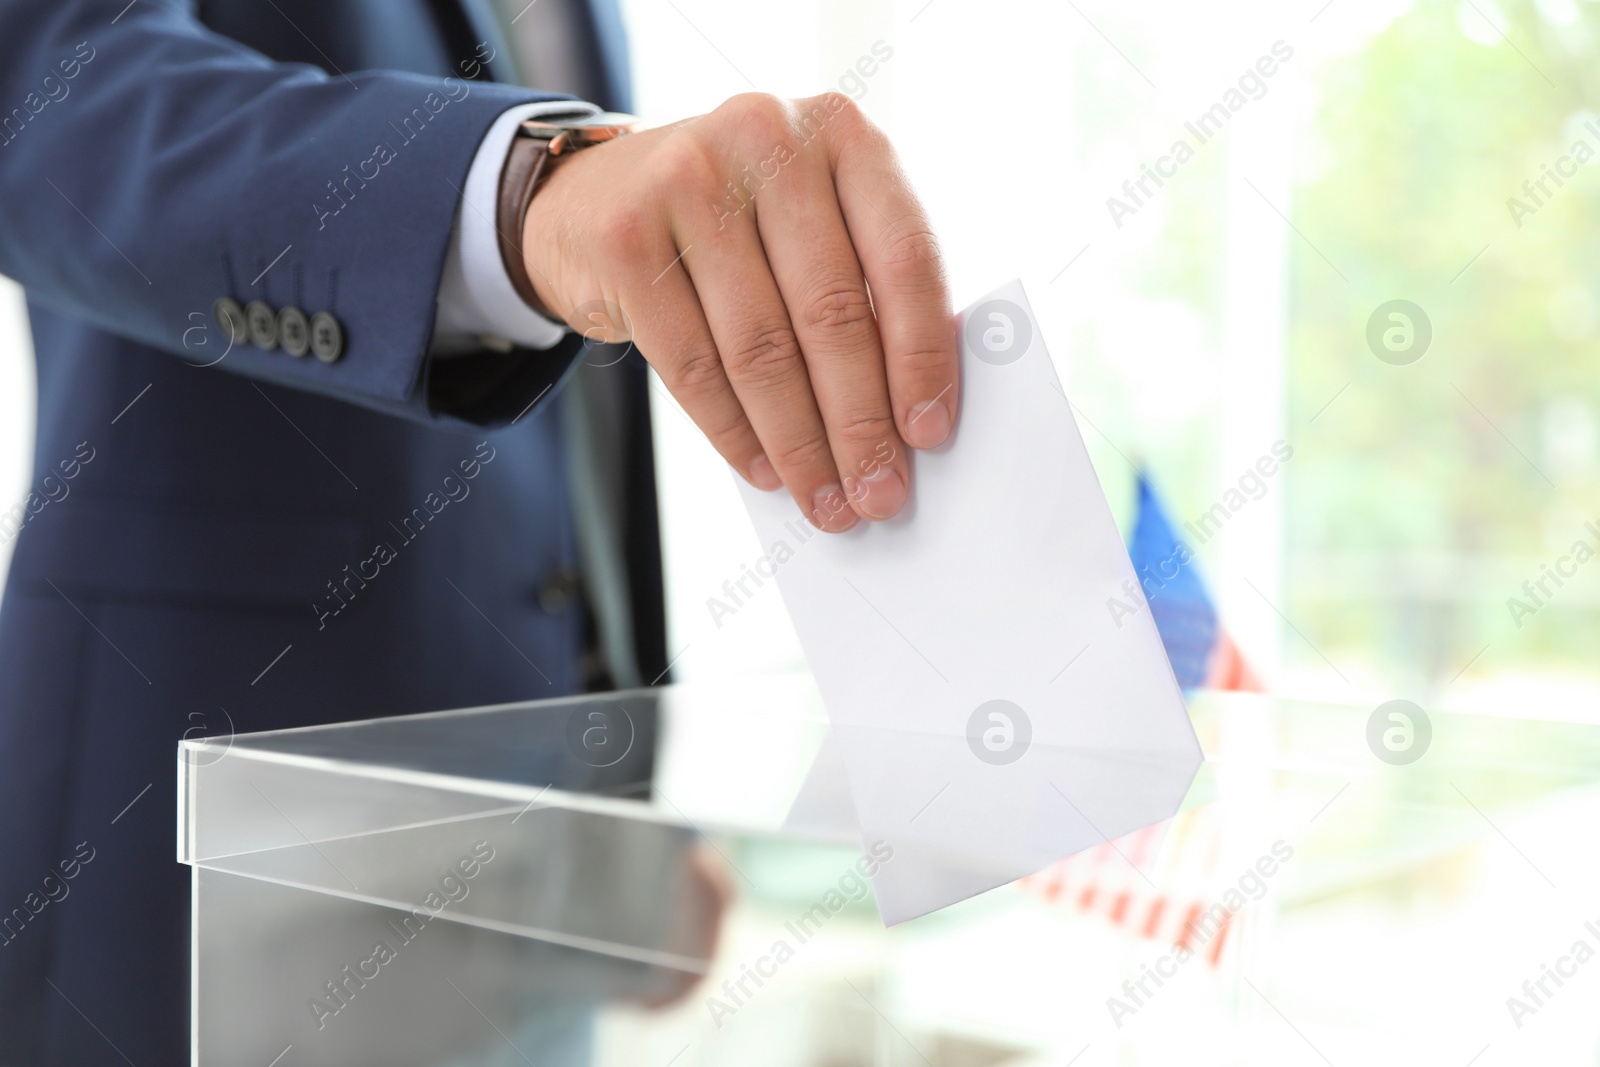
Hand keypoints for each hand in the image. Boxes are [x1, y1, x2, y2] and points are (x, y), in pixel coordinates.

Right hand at [522, 93, 957, 531]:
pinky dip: (733, 432)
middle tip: (879, 492)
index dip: (921, 355)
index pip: (903, 256)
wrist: (596, 195)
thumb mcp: (813, 218)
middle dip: (860, 422)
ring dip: (799, 443)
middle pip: (830, 312)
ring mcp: (687, 181)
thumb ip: (865, 281)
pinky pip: (692, 364)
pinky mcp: (625, 237)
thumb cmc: (739, 222)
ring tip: (825, 498)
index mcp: (842, 131)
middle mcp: (766, 140)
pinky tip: (763, 470)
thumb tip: (912, 412)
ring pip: (760, 349)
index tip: (929, 434)